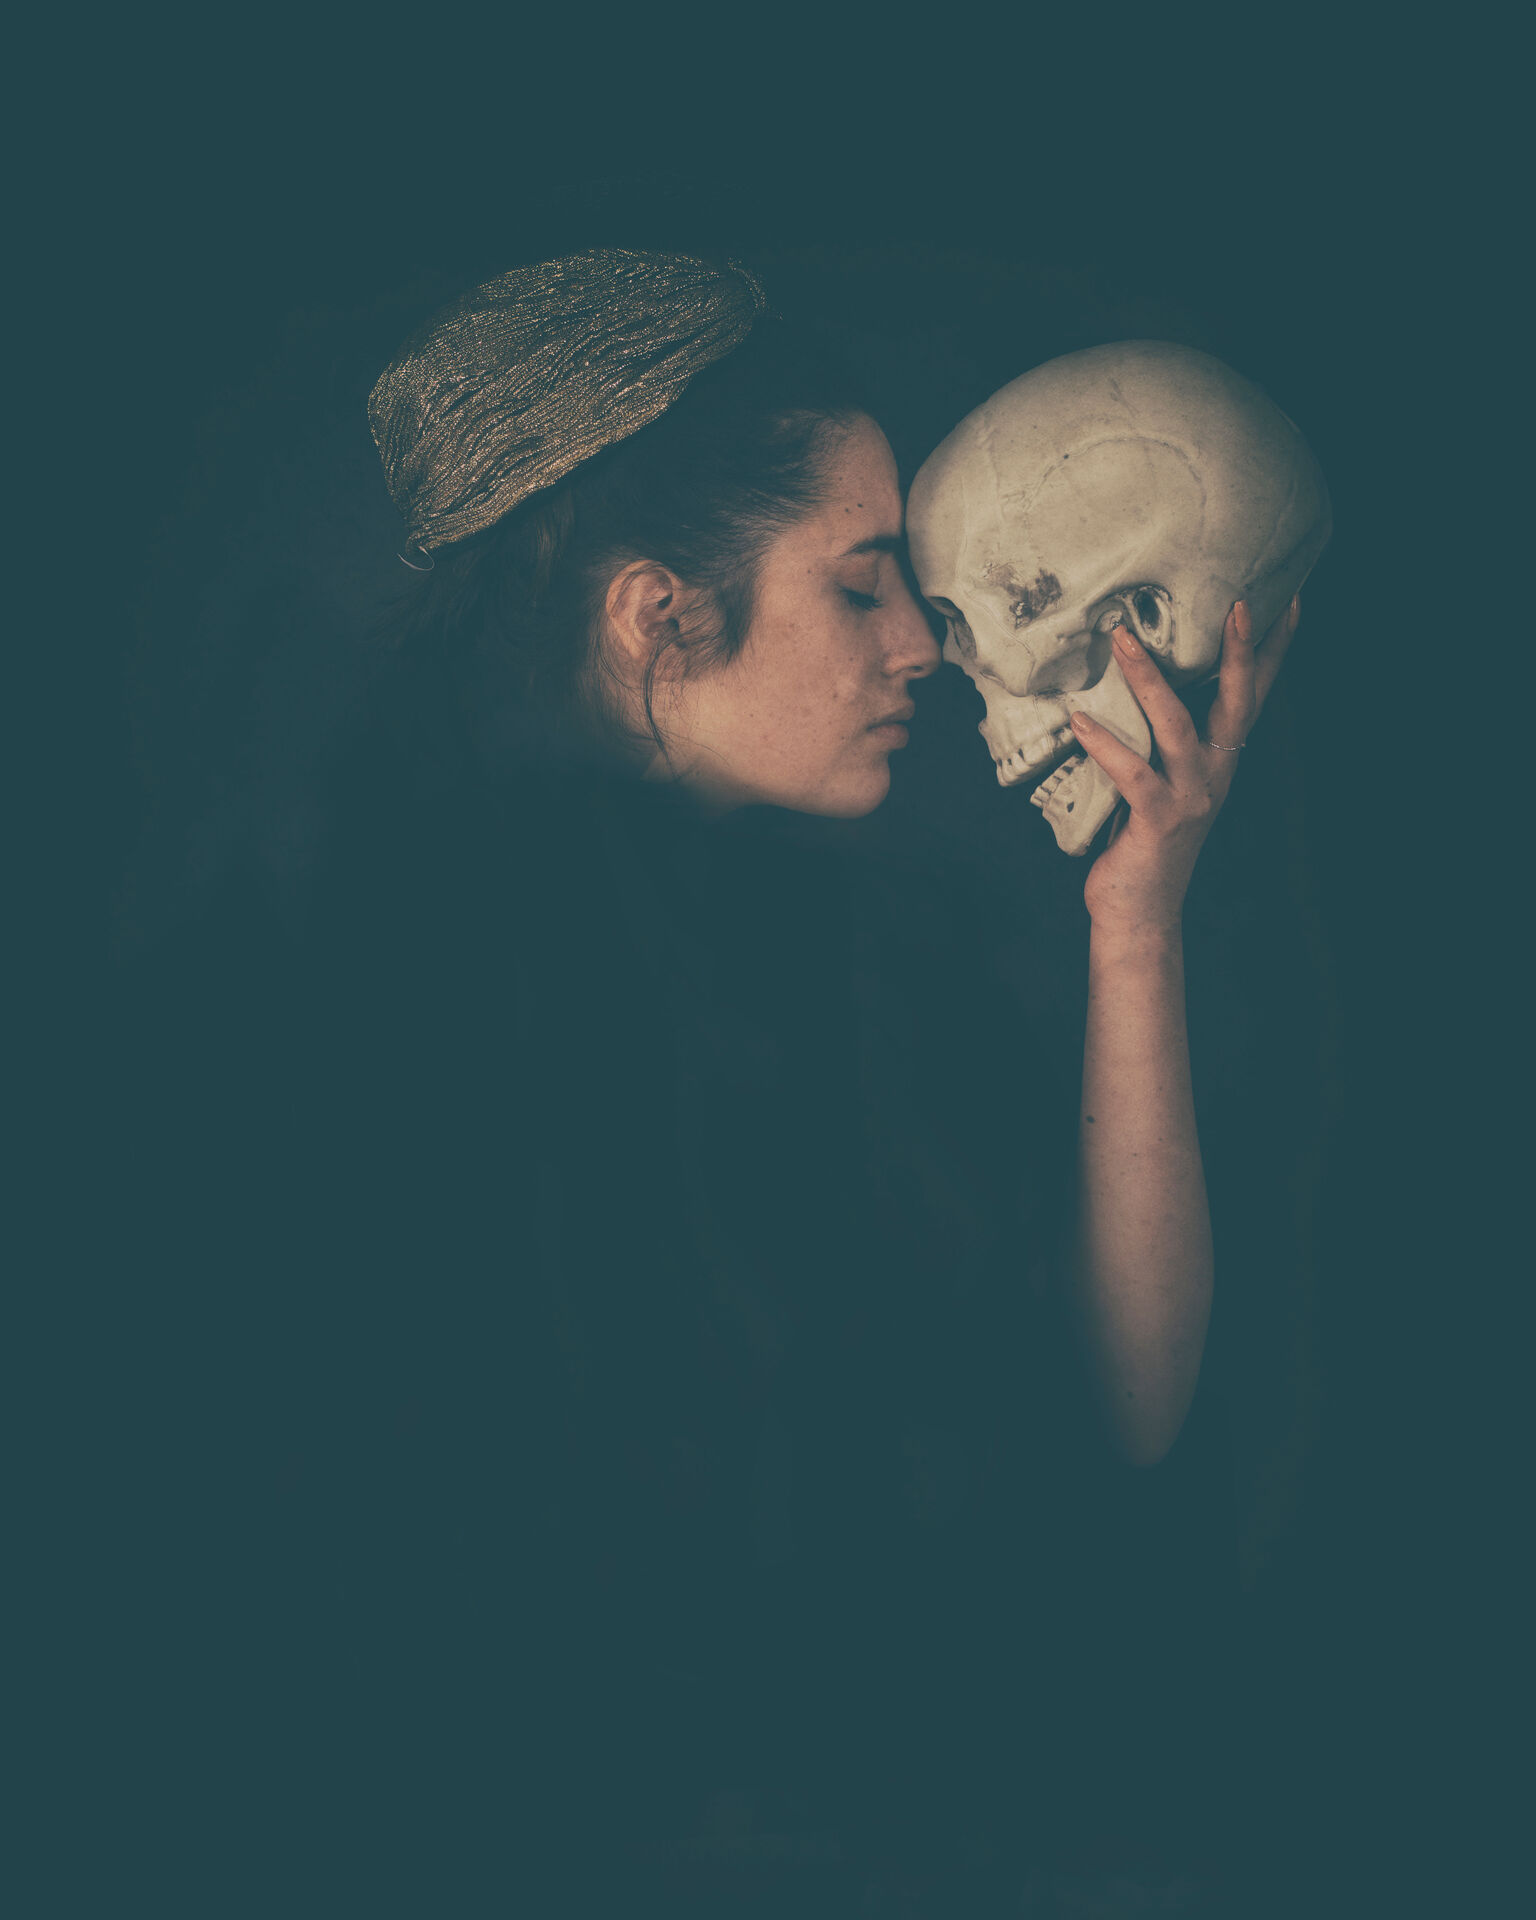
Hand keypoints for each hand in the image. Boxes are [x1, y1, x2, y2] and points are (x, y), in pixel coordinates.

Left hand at [1071, 596, 1301, 930]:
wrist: (1139, 911)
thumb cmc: (1141, 838)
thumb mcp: (1160, 780)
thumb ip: (1159, 740)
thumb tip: (1135, 681)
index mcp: (1221, 758)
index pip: (1254, 694)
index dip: (1273, 649)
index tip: (1287, 598)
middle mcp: (1216, 772)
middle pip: (1237, 700)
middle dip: (1241, 650)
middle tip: (1239, 603)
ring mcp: (1191, 796)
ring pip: (1176, 725)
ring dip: (1148, 678)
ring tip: (1121, 638)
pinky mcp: (1159, 820)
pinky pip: (1132, 773)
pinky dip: (1105, 744)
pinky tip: (1079, 719)